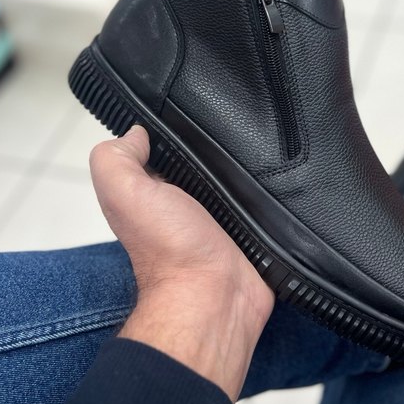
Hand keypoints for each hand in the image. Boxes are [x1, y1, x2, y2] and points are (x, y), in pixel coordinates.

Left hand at [89, 125, 273, 400]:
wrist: (215, 298)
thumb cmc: (168, 247)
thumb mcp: (125, 194)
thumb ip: (116, 159)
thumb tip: (138, 132)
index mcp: (157, 191)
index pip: (167, 146)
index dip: (177, 126)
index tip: (198, 104)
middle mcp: (191, 202)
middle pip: (210, 158)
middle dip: (225, 141)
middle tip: (245, 121)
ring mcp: (228, 216)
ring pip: (244, 175)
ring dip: (257, 162)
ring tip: (274, 139)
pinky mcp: (259, 229)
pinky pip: (272, 198)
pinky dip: (279, 185)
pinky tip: (287, 168)